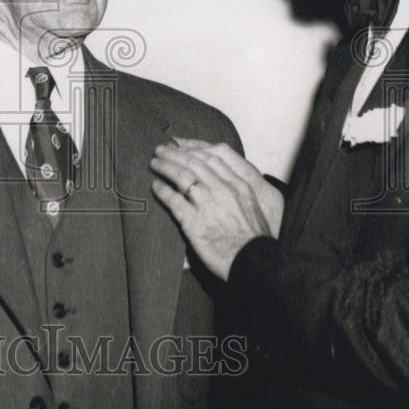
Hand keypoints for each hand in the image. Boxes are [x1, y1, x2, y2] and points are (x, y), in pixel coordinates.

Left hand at [150, 139, 282, 280]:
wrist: (253, 261)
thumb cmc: (254, 238)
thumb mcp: (252, 205)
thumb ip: (236, 190)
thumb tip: (219, 179)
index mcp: (238, 185)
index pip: (211, 158)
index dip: (192, 150)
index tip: (180, 146)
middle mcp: (223, 190)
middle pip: (193, 163)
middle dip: (174, 154)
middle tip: (161, 150)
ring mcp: (208, 205)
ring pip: (182, 177)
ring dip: (165, 167)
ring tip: (154, 164)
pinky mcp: (194, 222)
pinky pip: (174, 200)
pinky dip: (163, 191)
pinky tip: (156, 186)